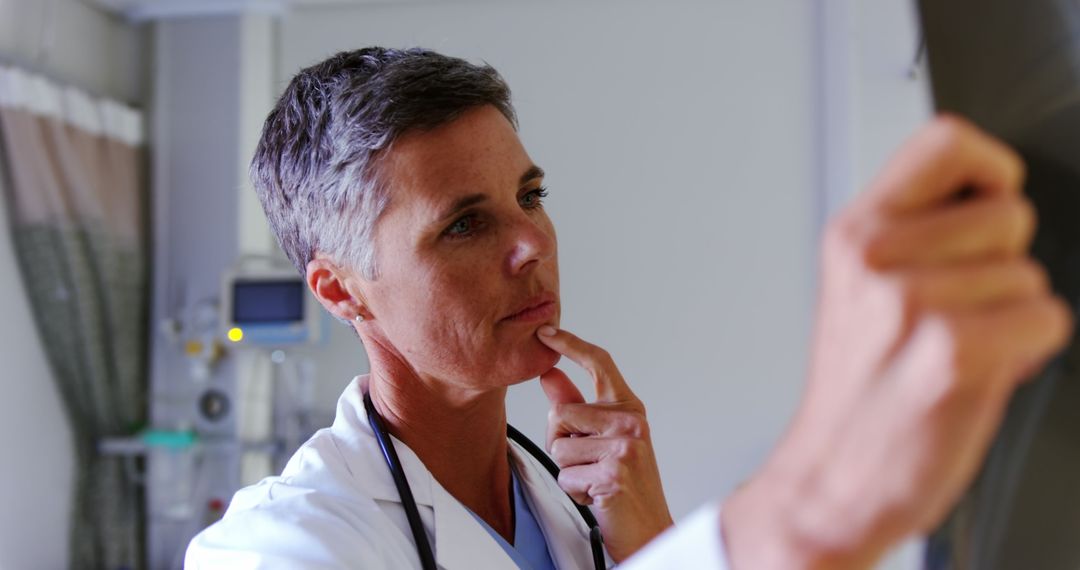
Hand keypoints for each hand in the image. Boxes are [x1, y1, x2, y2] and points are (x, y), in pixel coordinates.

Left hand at [536, 326, 674, 561]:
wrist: (649, 528)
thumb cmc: (626, 484)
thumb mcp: (602, 439)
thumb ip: (575, 405)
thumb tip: (549, 375)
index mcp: (629, 408)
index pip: (599, 363)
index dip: (570, 344)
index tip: (545, 332)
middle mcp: (631, 421)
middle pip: (561, 413)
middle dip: (561, 442)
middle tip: (589, 463)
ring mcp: (625, 446)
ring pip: (559, 446)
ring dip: (569, 470)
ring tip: (596, 479)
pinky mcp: (614, 472)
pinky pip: (566, 475)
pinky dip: (575, 491)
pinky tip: (598, 495)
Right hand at [722, 115, 1072, 568]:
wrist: (831, 478)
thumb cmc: (857, 394)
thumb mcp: (858, 290)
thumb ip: (913, 234)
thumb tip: (989, 196)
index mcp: (853, 234)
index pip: (944, 141)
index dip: (988, 166)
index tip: (986, 199)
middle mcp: (875, 258)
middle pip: (1008, 213)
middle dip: (1002, 263)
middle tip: (959, 306)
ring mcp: (910, 303)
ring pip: (1029, 274)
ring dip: (1013, 315)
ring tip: (960, 347)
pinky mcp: (951, 353)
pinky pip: (1045, 319)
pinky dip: (1028, 353)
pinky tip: (978, 373)